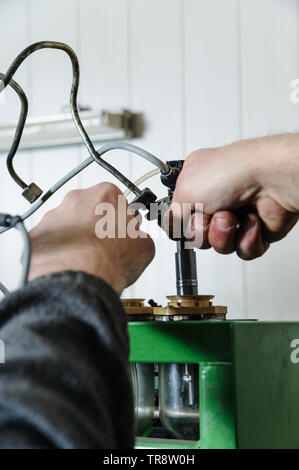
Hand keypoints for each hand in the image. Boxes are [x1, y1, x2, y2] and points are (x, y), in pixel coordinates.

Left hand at [29, 182, 154, 293]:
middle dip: (97, 226)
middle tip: (105, 248)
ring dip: (77, 239)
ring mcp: (54, 216)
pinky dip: (60, 251)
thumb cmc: (108, 261)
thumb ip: (140, 235)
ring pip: (69, 225)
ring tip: (87, 260)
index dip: (121, 219)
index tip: (122, 232)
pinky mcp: (38, 234)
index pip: (117, 201)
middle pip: (90, 210)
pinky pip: (52, 241)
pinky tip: (70, 264)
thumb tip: (138, 239)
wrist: (77, 281)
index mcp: (105, 194)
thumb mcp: (145, 247)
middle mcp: (77, 199)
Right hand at [170, 134, 298, 259]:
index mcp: (197, 184)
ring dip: (223, 234)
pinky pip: (241, 251)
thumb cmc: (233, 172)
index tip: (182, 219)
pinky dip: (245, 238)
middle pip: (196, 235)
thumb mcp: (184, 190)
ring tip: (233, 216)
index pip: (179, 215)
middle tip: (211, 214)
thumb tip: (169, 226)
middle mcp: (216, 199)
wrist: (271, 179)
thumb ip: (170, 214)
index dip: (180, 222)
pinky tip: (249, 220)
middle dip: (202, 230)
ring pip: (219, 246)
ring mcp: (236, 215)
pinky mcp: (255, 230)